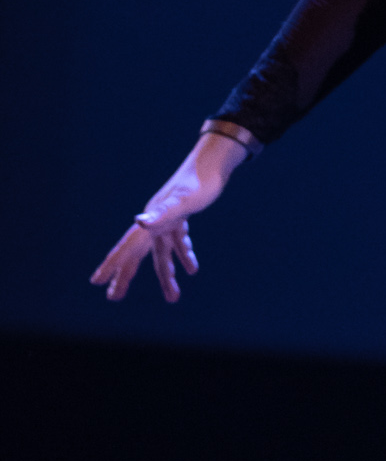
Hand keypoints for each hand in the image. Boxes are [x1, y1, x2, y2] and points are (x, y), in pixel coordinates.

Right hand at [90, 131, 250, 302]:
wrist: (214, 162)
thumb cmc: (199, 183)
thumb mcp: (182, 202)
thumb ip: (161, 214)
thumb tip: (138, 223)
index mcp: (151, 221)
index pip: (128, 247)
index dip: (112, 265)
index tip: (96, 281)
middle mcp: (155, 222)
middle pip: (137, 254)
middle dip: (125, 275)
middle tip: (113, 297)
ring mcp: (168, 220)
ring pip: (162, 254)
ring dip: (166, 275)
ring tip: (173, 298)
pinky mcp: (181, 217)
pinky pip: (179, 241)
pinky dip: (184, 255)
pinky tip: (192, 270)